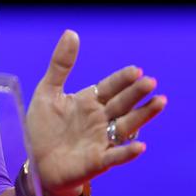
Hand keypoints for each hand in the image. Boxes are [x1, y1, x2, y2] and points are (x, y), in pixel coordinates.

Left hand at [25, 29, 166, 195]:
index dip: (122, 79)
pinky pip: (115, 157)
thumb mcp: (47, 92)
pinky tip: (140, 146)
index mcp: (89, 102)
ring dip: (143, 115)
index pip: (110, 88)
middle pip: (122, 104)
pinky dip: (127, 152)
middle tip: (151, 82)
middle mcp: (100, 120)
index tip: (136, 70)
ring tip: (160, 102)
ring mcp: (101, 141)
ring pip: (126, 126)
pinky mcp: (97, 162)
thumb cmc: (43, 128)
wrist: (36, 163)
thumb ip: (60, 65)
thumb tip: (72, 32)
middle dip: (136, 93)